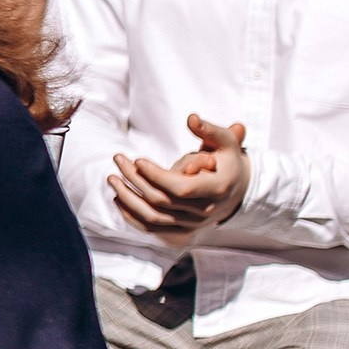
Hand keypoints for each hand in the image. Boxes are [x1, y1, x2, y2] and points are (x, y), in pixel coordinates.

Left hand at [109, 114, 249, 240]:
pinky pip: (151, 227)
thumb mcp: (225, 142)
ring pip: (152, 216)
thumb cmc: (226, 160)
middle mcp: (204, 210)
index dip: (157, 176)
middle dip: (135, 180)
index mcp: (216, 189)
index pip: (181, 188)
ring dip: (127, 198)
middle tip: (118, 159)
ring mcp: (192, 223)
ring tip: (111, 178)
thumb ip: (209, 130)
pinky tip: (118, 197)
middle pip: (162, 200)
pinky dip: (131, 215)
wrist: (236, 189)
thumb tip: (191, 118)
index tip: (138, 160)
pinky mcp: (181, 230)